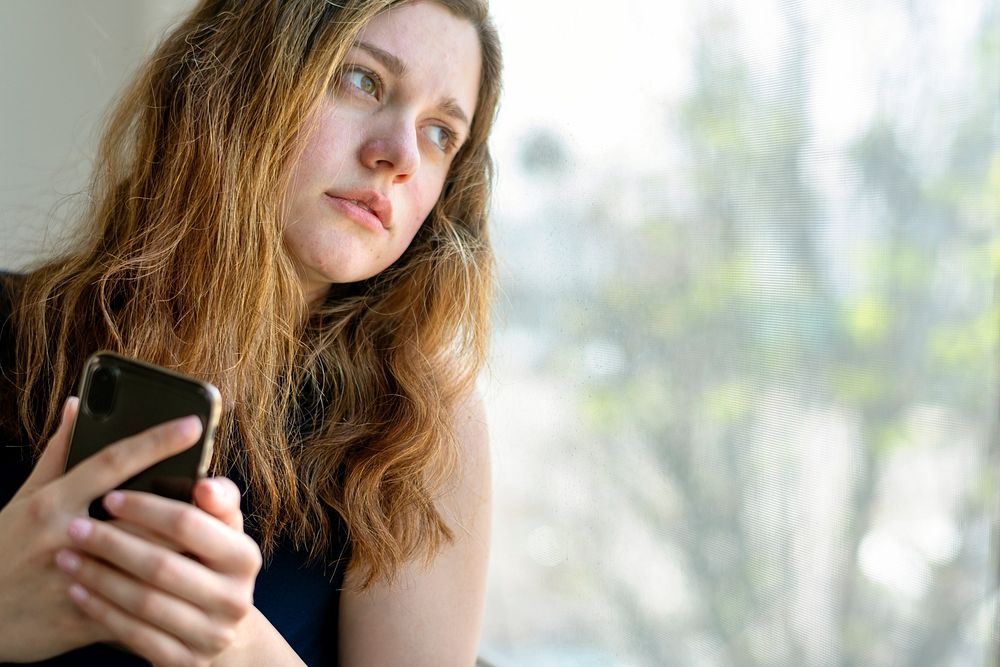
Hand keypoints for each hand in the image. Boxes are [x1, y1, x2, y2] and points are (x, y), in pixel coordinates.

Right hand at [0, 398, 206, 660]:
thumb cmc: (1, 550)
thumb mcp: (24, 499)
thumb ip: (58, 454)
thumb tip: (80, 405)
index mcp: (52, 502)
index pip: (114, 461)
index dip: (157, 440)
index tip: (194, 424)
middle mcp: (62, 536)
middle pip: (146, 516)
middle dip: (187, 510)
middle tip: (219, 501)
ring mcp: (72, 579)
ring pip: (147, 562)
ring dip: (183, 554)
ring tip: (212, 545)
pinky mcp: (78, 619)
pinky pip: (133, 608)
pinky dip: (161, 600)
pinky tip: (184, 592)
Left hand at [55, 479, 261, 665]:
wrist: (220, 627)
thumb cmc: (212, 561)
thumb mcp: (224, 529)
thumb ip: (219, 499)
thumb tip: (204, 484)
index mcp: (245, 557)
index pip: (190, 524)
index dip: (146, 509)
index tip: (109, 497)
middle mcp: (235, 598)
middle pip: (162, 565)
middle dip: (112, 544)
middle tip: (74, 527)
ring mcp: (211, 634)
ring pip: (143, 602)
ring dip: (99, 578)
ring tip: (67, 557)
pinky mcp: (184, 662)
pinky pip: (133, 635)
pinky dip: (101, 611)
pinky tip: (77, 591)